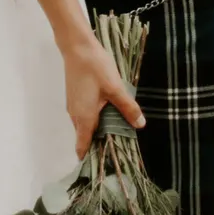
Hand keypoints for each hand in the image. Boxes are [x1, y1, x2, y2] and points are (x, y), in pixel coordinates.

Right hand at [62, 32, 146, 158]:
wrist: (77, 47)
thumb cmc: (95, 68)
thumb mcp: (116, 88)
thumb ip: (128, 108)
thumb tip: (140, 125)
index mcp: (85, 117)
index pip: (82, 146)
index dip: (90, 158)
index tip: (103, 167)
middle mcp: (75, 115)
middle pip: (84, 137)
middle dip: (98, 145)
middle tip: (117, 150)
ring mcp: (73, 105)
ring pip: (84, 125)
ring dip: (96, 131)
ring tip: (115, 132)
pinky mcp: (74, 97)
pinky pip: (83, 115)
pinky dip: (93, 120)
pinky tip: (107, 113)